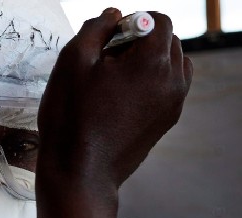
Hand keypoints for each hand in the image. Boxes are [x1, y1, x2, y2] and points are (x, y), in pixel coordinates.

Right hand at [37, 9, 192, 188]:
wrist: (80, 172)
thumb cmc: (72, 117)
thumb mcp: (72, 61)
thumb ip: (95, 28)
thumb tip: (112, 16)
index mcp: (153, 62)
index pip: (158, 21)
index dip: (130, 23)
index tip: (106, 42)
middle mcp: (173, 81)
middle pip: (168, 42)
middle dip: (140, 42)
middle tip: (106, 62)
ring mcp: (172, 104)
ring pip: (170, 66)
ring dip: (147, 63)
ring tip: (115, 81)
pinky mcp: (165, 123)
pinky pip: (166, 89)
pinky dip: (149, 85)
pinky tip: (119, 100)